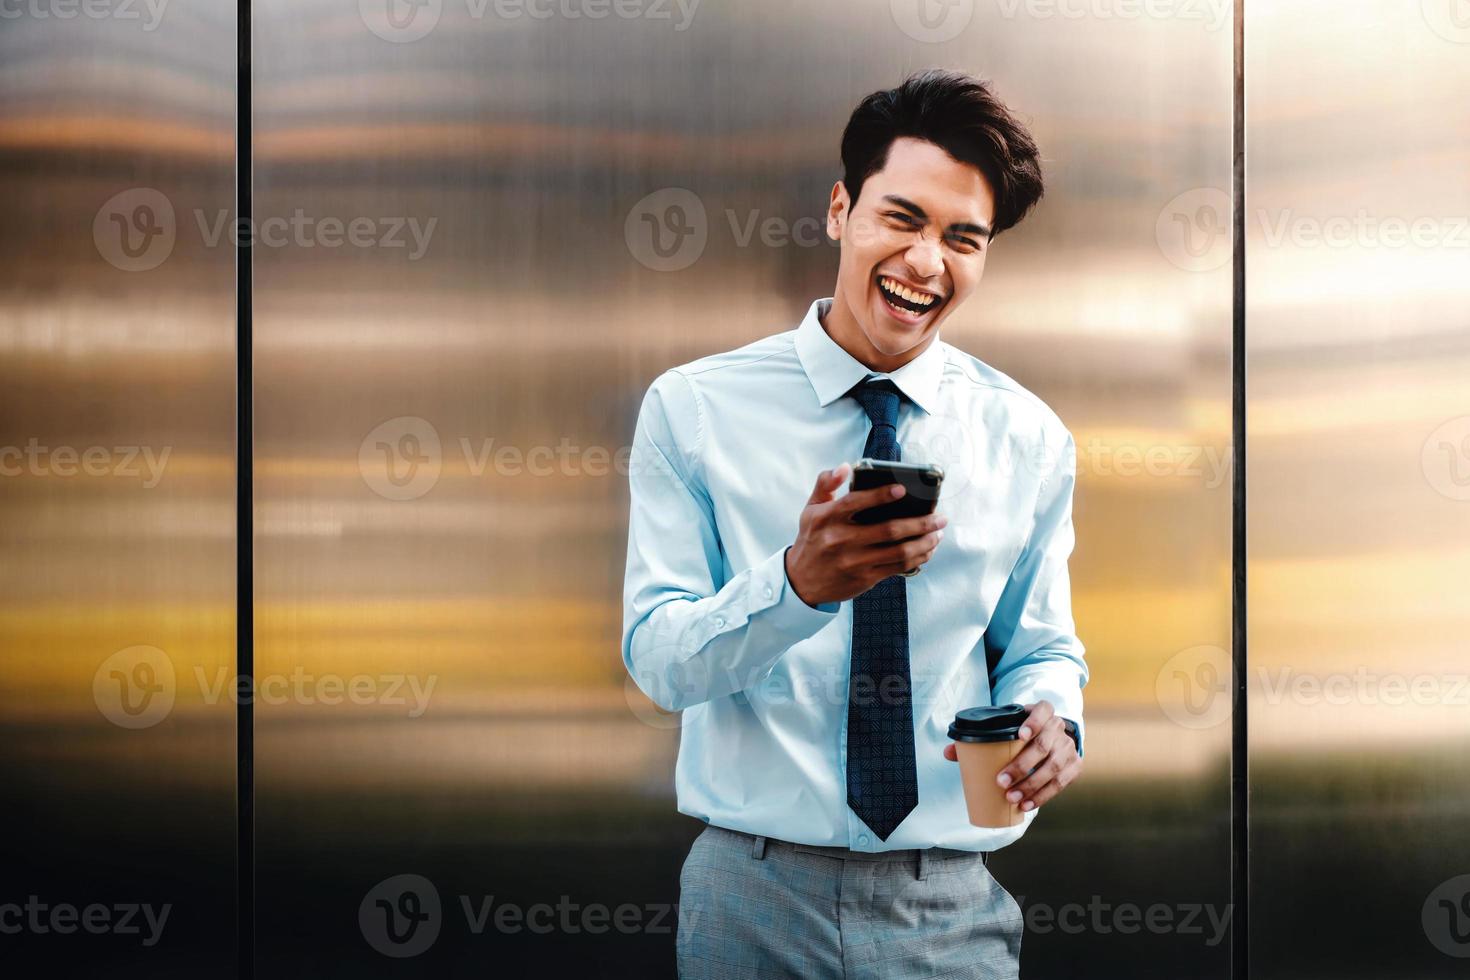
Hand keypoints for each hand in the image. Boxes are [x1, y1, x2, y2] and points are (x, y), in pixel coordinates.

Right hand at [785, 462, 947, 606]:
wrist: (801, 582)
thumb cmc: (812, 539)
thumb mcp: (810, 509)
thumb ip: (826, 484)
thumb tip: (845, 466)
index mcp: (827, 519)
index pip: (855, 502)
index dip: (880, 495)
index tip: (902, 489)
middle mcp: (841, 540)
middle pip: (888, 529)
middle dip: (920, 522)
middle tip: (940, 516)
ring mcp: (854, 561)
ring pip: (899, 551)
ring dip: (924, 542)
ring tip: (938, 533)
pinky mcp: (865, 578)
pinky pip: (897, 567)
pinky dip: (917, 558)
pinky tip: (927, 549)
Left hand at [942, 700, 1081, 812]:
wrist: (1051, 738)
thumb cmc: (1020, 734)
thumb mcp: (1006, 729)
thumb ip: (978, 738)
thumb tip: (949, 752)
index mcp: (1043, 712)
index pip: (1044, 710)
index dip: (1034, 721)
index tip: (1020, 735)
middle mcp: (1058, 728)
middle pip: (1044, 745)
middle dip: (1022, 765)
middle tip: (1001, 782)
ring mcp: (1068, 747)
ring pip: (1053, 767)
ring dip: (1032, 786)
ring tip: (1012, 799)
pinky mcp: (1074, 766)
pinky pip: (1061, 784)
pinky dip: (1043, 796)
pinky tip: (1027, 805)